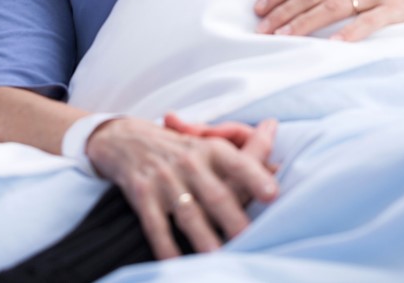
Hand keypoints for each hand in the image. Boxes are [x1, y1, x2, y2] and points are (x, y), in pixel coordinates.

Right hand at [85, 116, 277, 259]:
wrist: (125, 140)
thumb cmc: (180, 149)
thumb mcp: (209, 143)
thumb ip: (246, 152)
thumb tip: (278, 148)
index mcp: (210, 149)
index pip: (236, 163)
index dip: (255, 177)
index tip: (273, 194)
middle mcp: (188, 162)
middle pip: (215, 194)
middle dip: (233, 219)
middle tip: (251, 240)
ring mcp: (164, 179)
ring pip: (188, 213)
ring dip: (203, 237)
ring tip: (218, 256)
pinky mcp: (142, 195)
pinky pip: (155, 225)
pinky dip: (165, 246)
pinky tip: (176, 263)